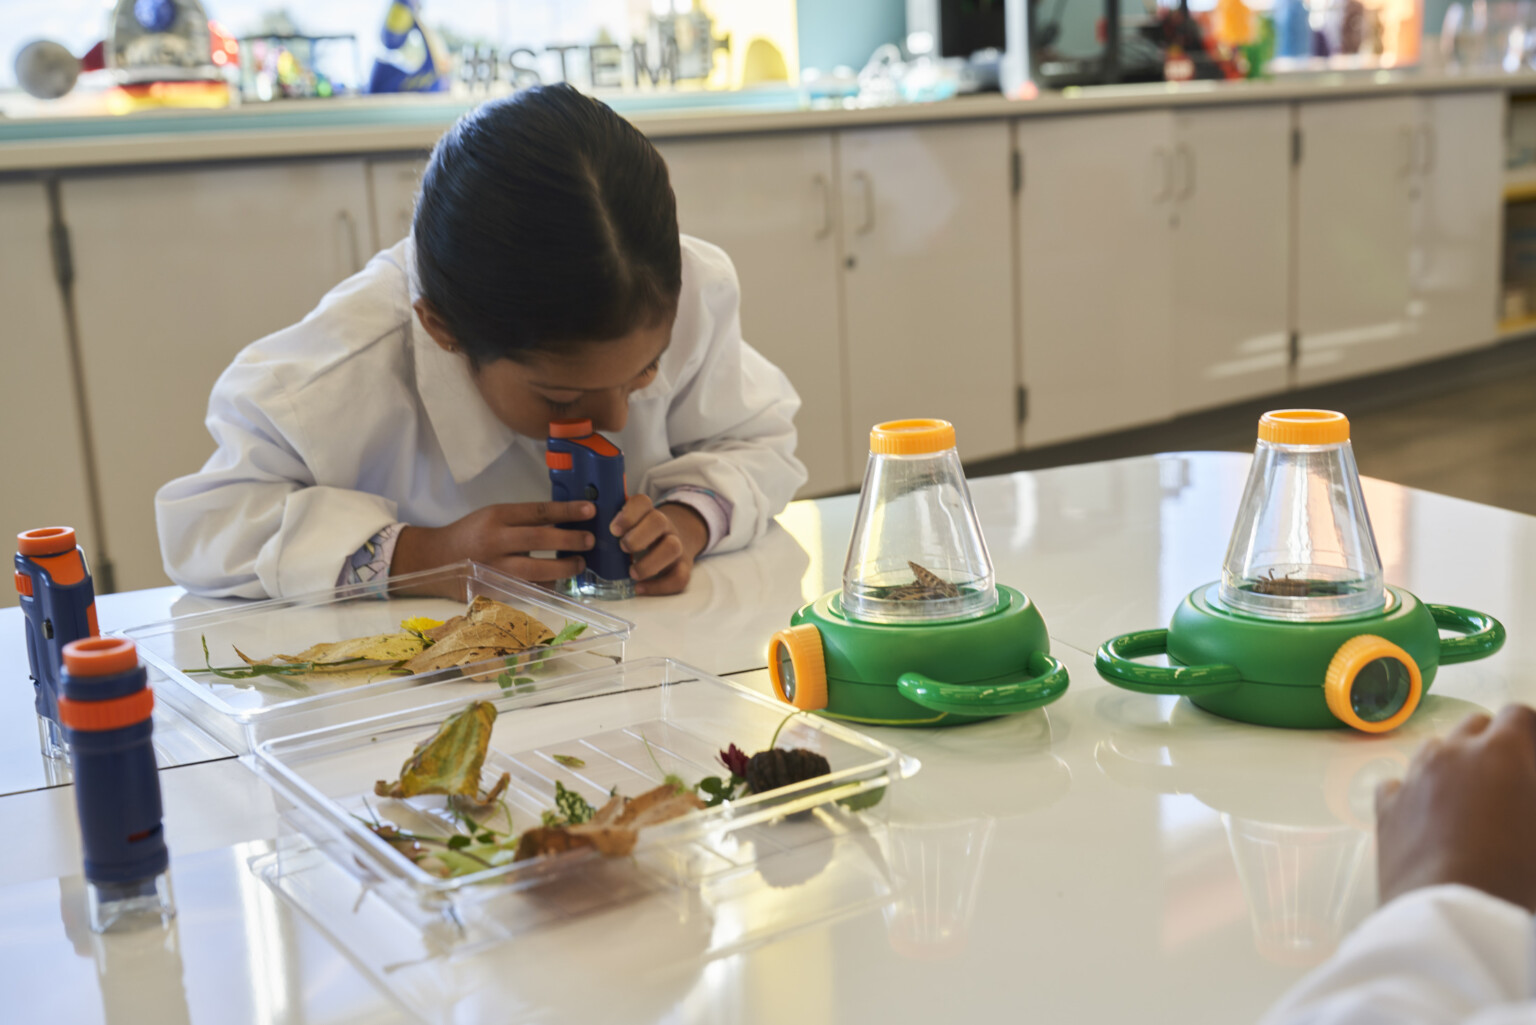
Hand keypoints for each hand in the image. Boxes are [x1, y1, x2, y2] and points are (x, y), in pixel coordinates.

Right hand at [390, 501, 595, 582]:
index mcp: (497, 516)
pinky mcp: (494, 589)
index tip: (590, 510)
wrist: (436, 558)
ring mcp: (494, 568)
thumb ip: (523, 519)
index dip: (567, 511)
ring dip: (564, 568)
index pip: (538, 511)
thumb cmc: (471, 533)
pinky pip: (528, 590)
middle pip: (540, 540)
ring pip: (536, 571)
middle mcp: (495, 541)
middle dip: (571, 541)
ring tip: (579, 564)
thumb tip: (565, 522)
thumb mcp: (493, 515)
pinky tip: (561, 583)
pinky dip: (548, 586)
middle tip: (589, 541)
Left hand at [609, 494, 707, 595]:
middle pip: (659, 521)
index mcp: (647, 512)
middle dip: (637, 537)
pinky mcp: (683, 566)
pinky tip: (640, 588)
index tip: (614, 529)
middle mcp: (665, 526)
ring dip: (649, 563)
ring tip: (632, 572)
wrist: (673, 539)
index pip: (642, 501)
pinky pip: (679, 577)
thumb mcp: (628, 525)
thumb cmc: (641, 534)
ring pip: (673, 548)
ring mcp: (677, 545)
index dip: (628, 514)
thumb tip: (584, 533)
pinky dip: (659, 586)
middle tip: (622, 548)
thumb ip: (611, 526)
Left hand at [1376, 705, 1535, 912]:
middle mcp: (1451, 753)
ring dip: (1455, 765)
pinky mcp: (1385, 808)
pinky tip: (1429, 818)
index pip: (1520, 715)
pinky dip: (1416, 792)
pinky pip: (1400, 783)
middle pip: (1474, 727)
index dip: (1530, 734)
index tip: (1533, 758)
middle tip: (1511, 782)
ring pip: (1434, 751)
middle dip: (1493, 744)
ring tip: (1472, 803)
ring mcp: (1413, 777)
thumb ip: (1530, 791)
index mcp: (1502, 752)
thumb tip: (1523, 791)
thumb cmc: (1519, 875)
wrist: (1457, 917)